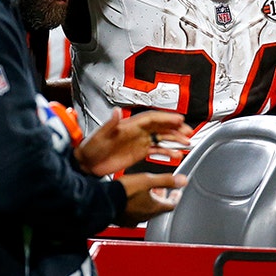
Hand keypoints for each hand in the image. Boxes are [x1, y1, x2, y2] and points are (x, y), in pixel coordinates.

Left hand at [75, 109, 191, 176]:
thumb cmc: (91, 148)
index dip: (166, 118)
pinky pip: (156, 150)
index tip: (179, 120)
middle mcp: (136, 132)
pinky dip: (167, 152)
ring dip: (174, 139)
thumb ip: (110, 124)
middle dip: (175, 129)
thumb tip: (117, 111)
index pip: (152, 119)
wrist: (86, 164)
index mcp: (129, 125)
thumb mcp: (99, 136)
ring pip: (161, 138)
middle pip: (160, 127)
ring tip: (187, 143)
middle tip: (188, 133)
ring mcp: (138, 142)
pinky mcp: (139, 153)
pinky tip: (176, 155)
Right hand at [116, 173, 187, 224]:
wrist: (104, 200)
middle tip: (161, 190)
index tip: (176, 192)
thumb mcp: (148, 180)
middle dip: (161, 198)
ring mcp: (134, 219)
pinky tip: (132, 201)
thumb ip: (167, 180)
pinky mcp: (123, 220)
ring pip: (146, 211)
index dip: (175, 197)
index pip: (172, 204)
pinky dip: (137, 207)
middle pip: (159, 208)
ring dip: (149, 202)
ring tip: (146, 192)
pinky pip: (134, 214)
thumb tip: (182, 180)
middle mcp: (146, 216)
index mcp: (154, 208)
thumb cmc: (124, 191)